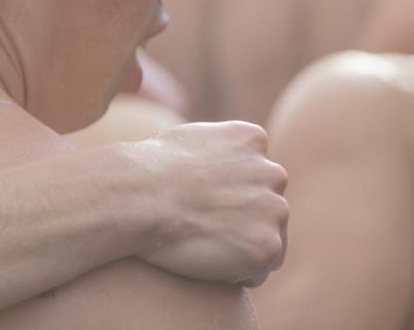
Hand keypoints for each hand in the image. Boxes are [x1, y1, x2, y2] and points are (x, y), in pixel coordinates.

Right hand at [125, 121, 287, 286]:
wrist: (139, 196)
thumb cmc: (148, 171)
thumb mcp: (190, 140)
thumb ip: (217, 151)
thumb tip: (218, 164)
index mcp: (252, 140)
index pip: (257, 174)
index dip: (231, 193)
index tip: (204, 203)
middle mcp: (272, 171)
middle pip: (269, 205)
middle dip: (245, 220)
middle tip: (204, 230)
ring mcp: (274, 209)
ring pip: (269, 239)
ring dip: (244, 247)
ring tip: (204, 248)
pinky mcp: (267, 246)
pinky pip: (259, 271)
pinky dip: (238, 273)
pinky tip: (207, 264)